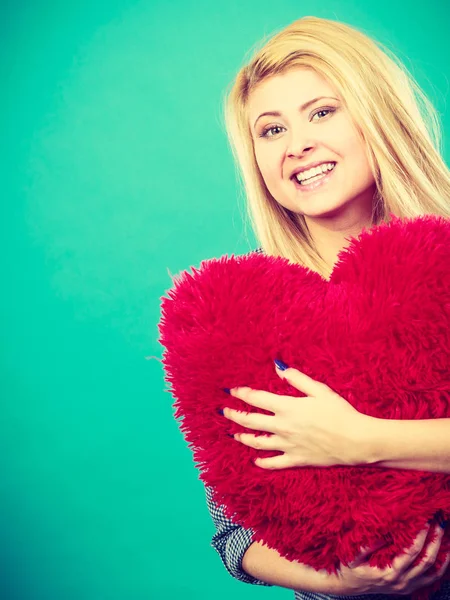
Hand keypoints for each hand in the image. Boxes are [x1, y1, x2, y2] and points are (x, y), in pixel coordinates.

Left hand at [222, 361, 369, 468]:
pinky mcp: (296, 460)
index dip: (241, 394)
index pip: (256, 399)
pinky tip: (255, 461)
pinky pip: (274, 463)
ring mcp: (287, 445)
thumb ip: (296, 378)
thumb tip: (277, 367)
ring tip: (234, 434)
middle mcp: (282, 427)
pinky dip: (262, 462)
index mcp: (287, 407)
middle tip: (224, 411)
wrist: (356, 441)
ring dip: (243, 437)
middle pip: (250, 421)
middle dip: (234, 415)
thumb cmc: (340, 412)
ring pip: (258, 443)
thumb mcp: (319, 389)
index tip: (231, 391)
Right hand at [334, 521, 449, 595]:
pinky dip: (441, 565)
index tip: (425, 519)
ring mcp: (407, 586)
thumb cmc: (349, 568)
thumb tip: (383, 533)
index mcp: (389, 573)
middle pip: (427, 560)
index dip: (420, 535)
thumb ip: (367, 546)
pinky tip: (444, 552)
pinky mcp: (409, 587)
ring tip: (445, 533)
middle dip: (435, 539)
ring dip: (442, 552)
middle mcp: (402, 581)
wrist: (347, 586)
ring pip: (434, 571)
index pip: (411, 552)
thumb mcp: (352, 555)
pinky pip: (431, 578)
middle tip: (439, 520)